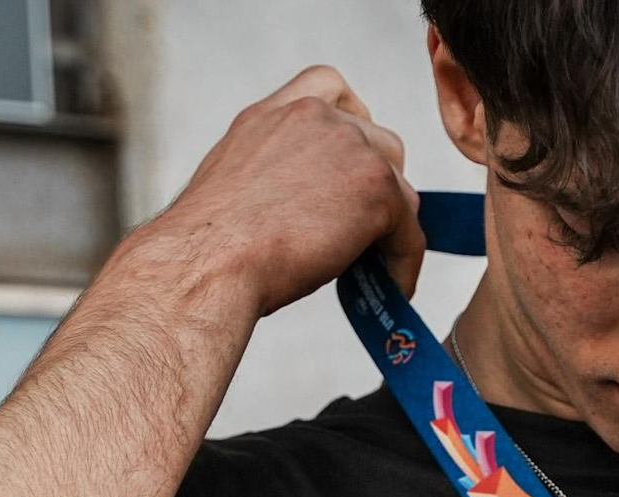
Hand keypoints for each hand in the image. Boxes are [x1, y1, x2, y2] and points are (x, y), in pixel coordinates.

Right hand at [139, 65, 424, 315]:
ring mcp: (351, 148)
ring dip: (390, 224)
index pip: (329, 87)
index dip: (352, 121)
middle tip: (362, 227)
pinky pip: (410, 232)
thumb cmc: (210, 243)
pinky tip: (393, 287)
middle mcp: (315, 118)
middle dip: (375, 184)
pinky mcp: (377, 189)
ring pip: (399, 188)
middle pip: (378, 142)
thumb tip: (311, 203)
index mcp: (275, 114)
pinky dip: (405, 262)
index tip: (351, 156)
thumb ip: (280, 171)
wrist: (209, 261)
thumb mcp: (239, 182)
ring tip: (375, 262)